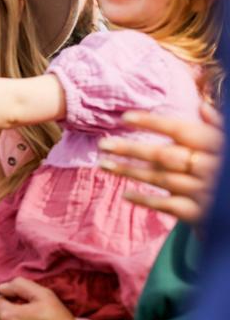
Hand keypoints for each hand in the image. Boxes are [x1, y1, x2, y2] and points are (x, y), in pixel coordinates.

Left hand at [100, 105, 222, 224]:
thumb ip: (218, 127)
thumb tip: (202, 106)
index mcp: (216, 145)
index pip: (180, 130)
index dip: (152, 122)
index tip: (125, 118)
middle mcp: (209, 167)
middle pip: (163, 155)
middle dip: (131, 149)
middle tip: (103, 144)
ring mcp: (204, 191)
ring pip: (161, 179)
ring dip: (130, 172)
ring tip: (104, 164)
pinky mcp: (201, 213)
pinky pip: (169, 206)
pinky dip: (146, 200)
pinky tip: (125, 195)